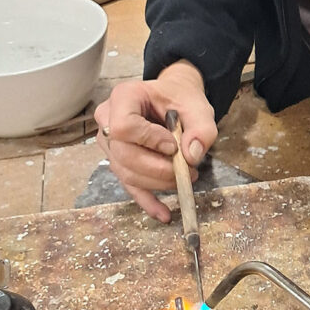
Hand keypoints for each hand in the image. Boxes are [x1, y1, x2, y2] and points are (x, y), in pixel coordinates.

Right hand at [94, 61, 216, 220]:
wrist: (173, 97)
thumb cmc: (180, 97)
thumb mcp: (197, 105)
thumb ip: (201, 128)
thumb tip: (191, 156)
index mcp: (124, 97)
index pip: (124, 126)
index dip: (148, 141)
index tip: (173, 147)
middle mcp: (108, 120)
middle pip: (124, 155)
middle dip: (158, 169)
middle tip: (188, 171)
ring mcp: (109, 142)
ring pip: (126, 172)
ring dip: (158, 183)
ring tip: (185, 179)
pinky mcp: (118, 161)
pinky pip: (129, 185)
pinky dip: (147, 201)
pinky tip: (163, 212)